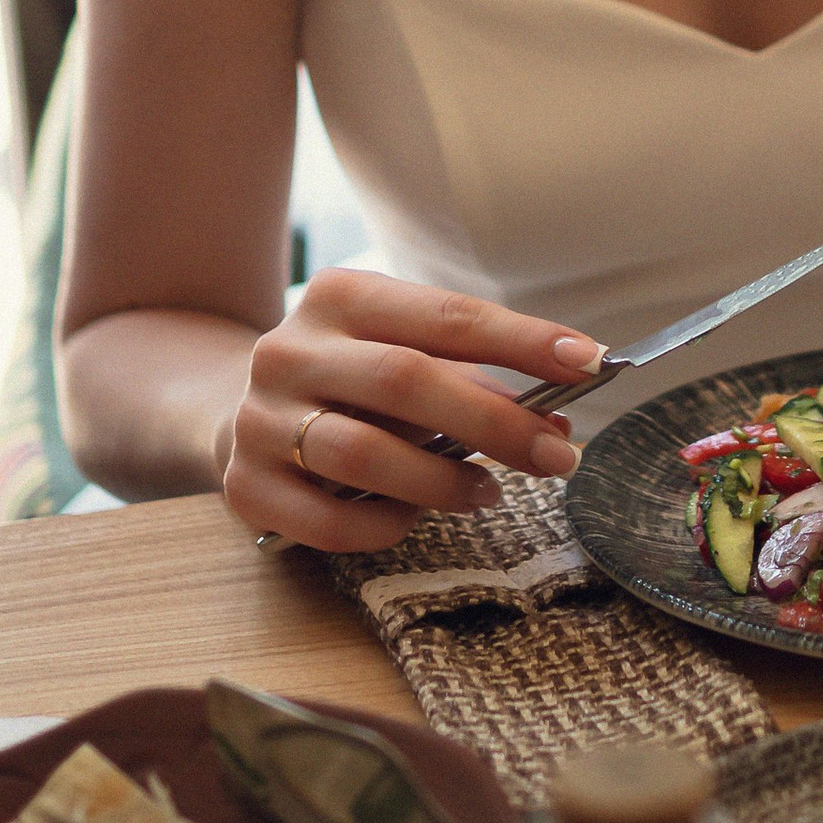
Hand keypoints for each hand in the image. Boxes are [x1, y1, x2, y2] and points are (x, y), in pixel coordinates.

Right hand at [221, 272, 603, 552]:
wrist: (233, 408)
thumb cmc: (349, 381)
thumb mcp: (401, 352)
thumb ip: (472, 377)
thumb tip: (555, 417)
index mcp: (340, 297)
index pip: (446, 316)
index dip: (522, 341)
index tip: (589, 361)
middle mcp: (290, 350)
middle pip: (406, 381)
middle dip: (495, 422)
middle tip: (557, 454)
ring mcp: (261, 420)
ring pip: (364, 453)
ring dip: (443, 481)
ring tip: (489, 492)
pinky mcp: (246, 486)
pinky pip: (329, 520)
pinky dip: (385, 525)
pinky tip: (412, 518)